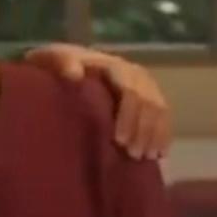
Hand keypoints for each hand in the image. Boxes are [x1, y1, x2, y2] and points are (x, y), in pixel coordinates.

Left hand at [24, 44, 170, 159]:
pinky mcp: (149, 97)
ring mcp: (145, 85)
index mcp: (115, 65)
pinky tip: (160, 154)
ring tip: (144, 158)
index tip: (118, 142)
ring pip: (160, 110)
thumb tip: (74, 75)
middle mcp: (134, 73)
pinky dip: (163, 134)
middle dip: (143, 131)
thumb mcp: (52, 59)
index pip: (131, 92)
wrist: (63, 63)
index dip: (128, 118)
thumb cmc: (56, 64)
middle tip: (132, 156)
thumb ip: (62, 64)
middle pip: (149, 103)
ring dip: (154, 135)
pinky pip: (163, 116)